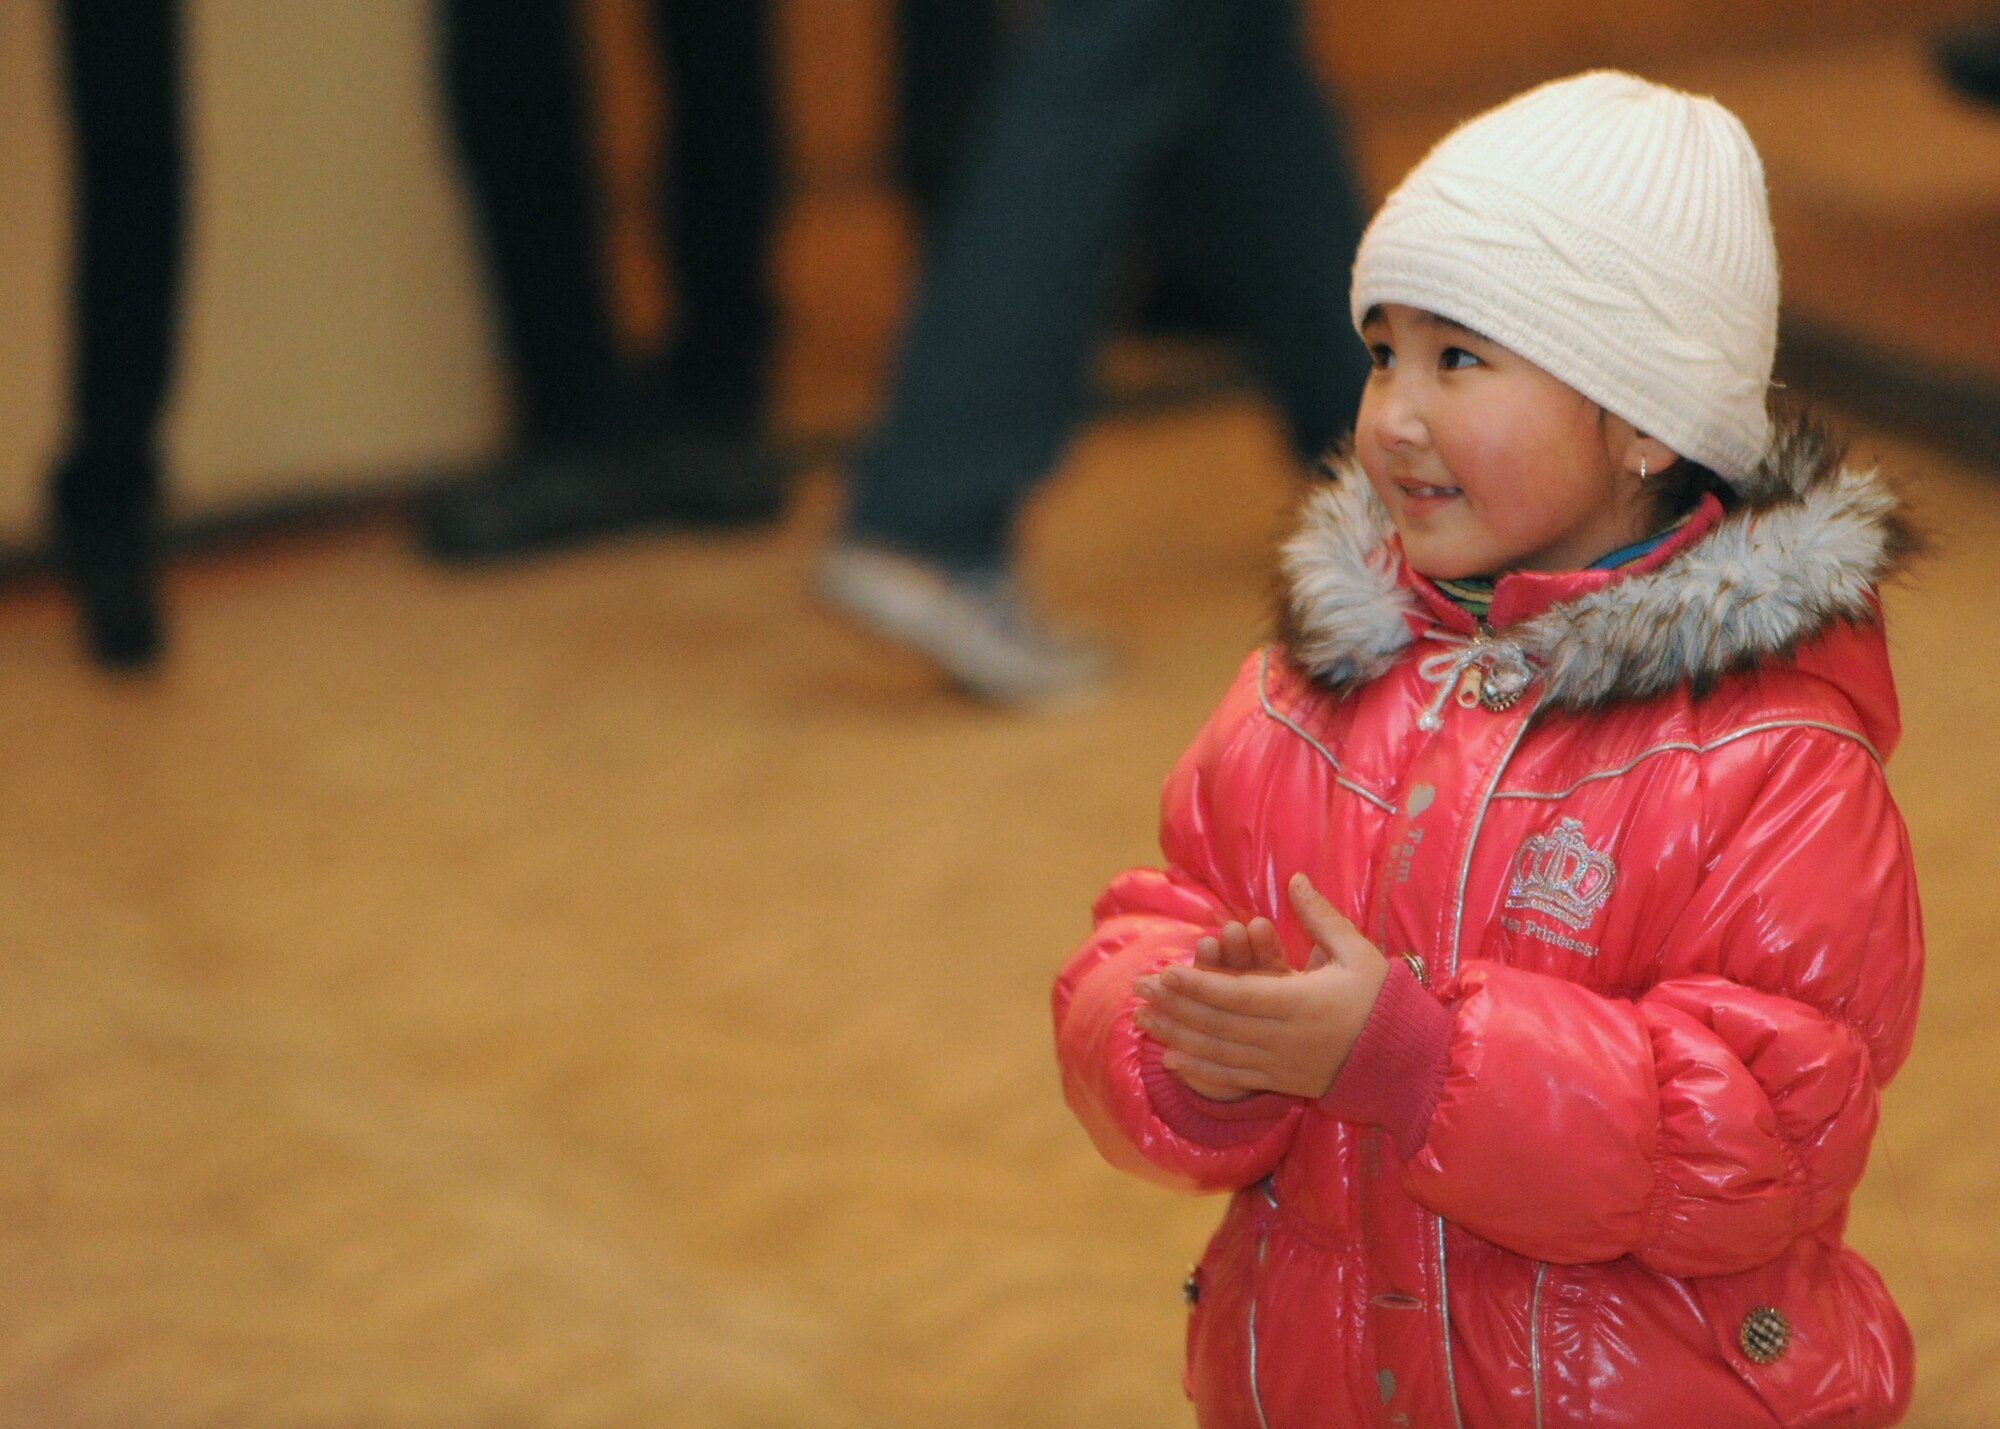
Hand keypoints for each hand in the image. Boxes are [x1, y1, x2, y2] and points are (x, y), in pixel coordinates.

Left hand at [1133, 874, 1389, 1099]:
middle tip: (1138, 989)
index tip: (1167, 972)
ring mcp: (1280, 1063)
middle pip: (1218, 1024)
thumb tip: (1295, 879)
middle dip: (1175, 1007)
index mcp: (1302, 1003)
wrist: (1405, 1061)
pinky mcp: (1280, 1081)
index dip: (1200, 985)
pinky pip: (1232, 1077)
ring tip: (1142, 1019)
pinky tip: (1169, 1061)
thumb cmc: (1382, 1000)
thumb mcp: (1357, 953)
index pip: (1239, 995)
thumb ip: (1321, 917)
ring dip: (1177, 1035)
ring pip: (1218, 1052)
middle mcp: (1284, 1037)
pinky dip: (1198, 1069)